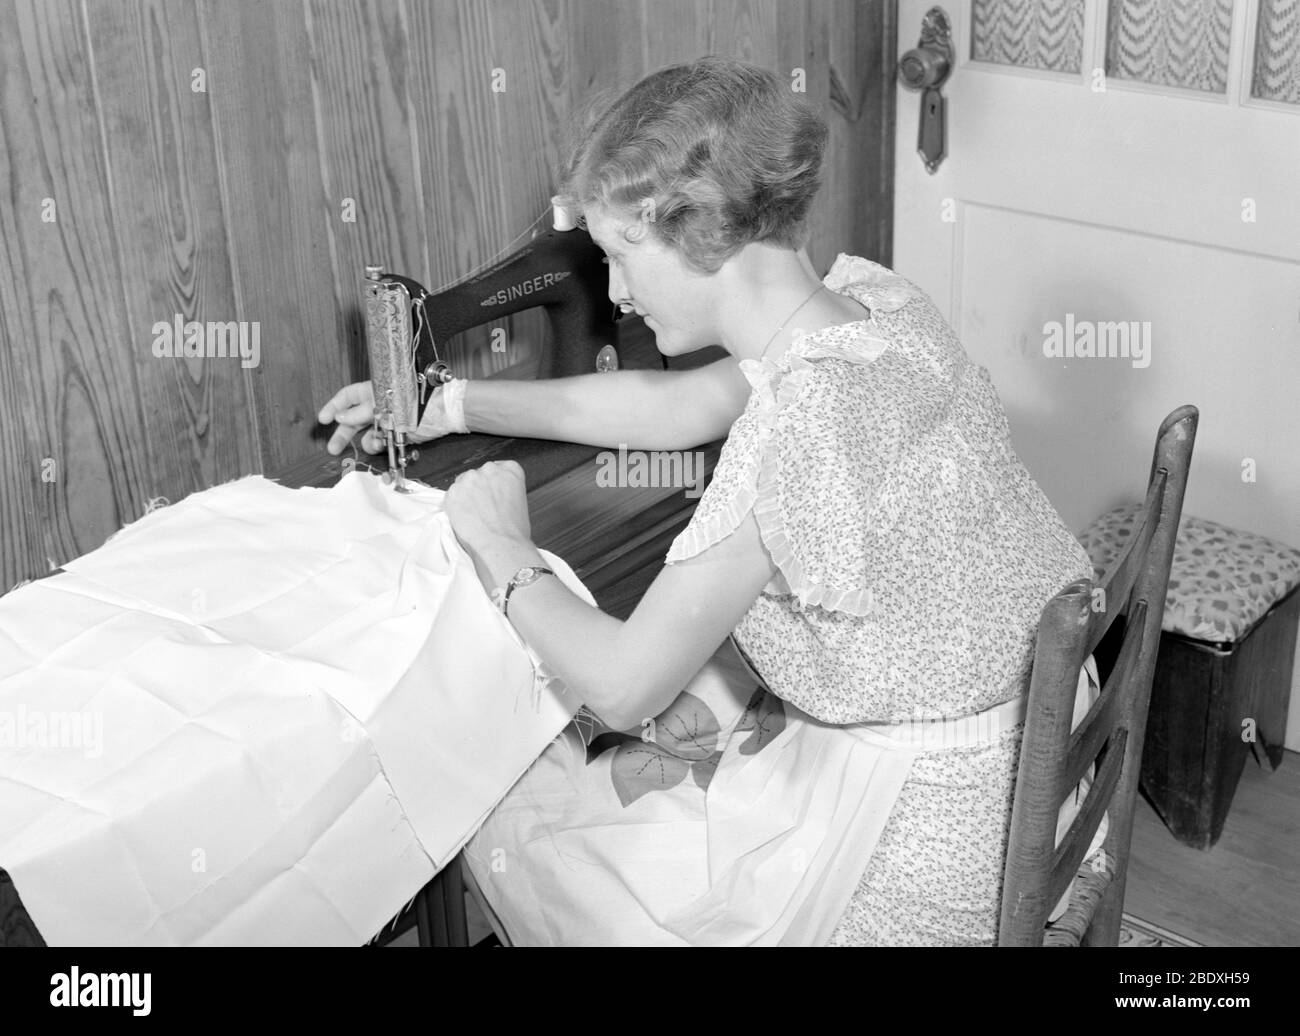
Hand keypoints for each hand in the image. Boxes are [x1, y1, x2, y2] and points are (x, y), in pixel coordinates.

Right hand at [318, 379, 468, 455]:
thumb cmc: (416, 402)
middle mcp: (379, 404)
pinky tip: (384, 446)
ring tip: (375, 445)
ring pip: (368, 433)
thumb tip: (340, 417)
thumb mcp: (383, 406)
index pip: (347, 396)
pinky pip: (382, 441)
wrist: (445, 412)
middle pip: (354, 418)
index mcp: (374, 390)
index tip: (322, 420)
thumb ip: (361, 412)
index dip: (334, 407)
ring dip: (367, 441)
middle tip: (332, 449)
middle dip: (343, 433)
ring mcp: (388, 419)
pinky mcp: (398, 432)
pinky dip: (380, 445)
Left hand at [444, 461, 539, 581]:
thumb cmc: (514, 532)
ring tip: (474, 517)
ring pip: (463, 485)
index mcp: (511, 470)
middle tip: (482, 508)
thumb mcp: (520, 502)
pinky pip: (451, 497)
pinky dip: (454, 507)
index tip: (493, 494)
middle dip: (478, 489)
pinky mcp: (453, 492)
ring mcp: (470, 479)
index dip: (494, 484)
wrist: (501, 546)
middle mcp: (490, 470)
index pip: (500, 468)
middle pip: (479, 475)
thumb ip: (505, 491)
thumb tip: (494, 496)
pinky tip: (465, 520)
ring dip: (465, 497)